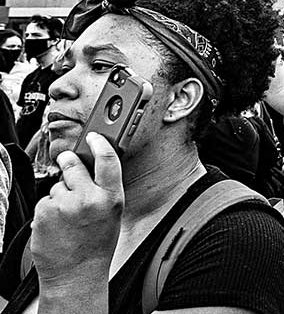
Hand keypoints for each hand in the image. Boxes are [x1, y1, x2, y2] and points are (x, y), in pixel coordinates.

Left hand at [30, 133, 123, 286]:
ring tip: (68, 213)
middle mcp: (88, 199)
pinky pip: (46, 199)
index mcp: (111, 198)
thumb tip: (96, 163)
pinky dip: (49, 207)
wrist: (76, 273)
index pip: (107, 159)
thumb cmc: (96, 246)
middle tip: (69, 162)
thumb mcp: (113, 213)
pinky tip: (58, 222)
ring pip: (58, 184)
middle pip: (75, 165)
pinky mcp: (44, 212)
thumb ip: (106, 188)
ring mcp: (64, 205)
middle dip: (70, 161)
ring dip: (61, 193)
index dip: (100, 142)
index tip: (94, 135)